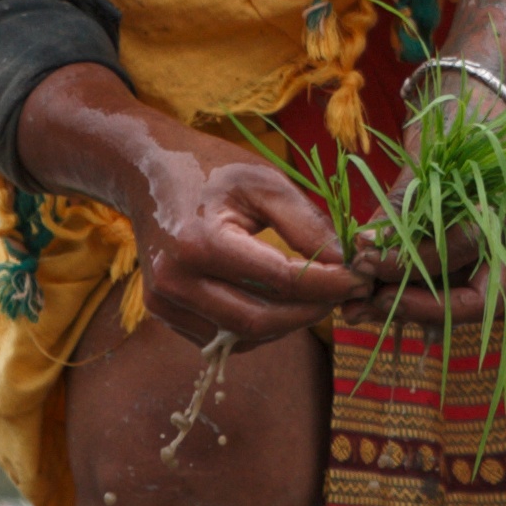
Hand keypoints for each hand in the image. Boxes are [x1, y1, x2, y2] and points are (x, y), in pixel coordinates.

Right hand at [15, 65, 364, 349]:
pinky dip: (255, 328)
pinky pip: (220, 336)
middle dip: (310, 313)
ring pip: (241, 336)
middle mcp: (176, 280)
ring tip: (312, 297)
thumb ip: (305, 222)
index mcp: (199, 242)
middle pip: (260, 321)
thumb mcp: (264, 181)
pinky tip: (276, 303)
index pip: (280, 281)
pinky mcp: (162, 312)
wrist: (146, 171)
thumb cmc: (211, 170)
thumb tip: (344, 264)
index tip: (359, 277)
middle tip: (341, 294)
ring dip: (285, 325)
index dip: (327, 284)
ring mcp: (165, 301)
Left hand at [350, 70, 498, 331]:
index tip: (365, 261)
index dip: (413, 266)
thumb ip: (402, 207)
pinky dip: (410, 300)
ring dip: (403, 309)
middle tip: (358, 303)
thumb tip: (364, 250)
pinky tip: (375, 309)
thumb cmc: (458, 123)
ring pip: (453, 300)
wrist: (474, 105)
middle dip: (411, 306)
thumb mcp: (430, 158)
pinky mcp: (468, 259)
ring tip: (355, 309)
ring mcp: (491, 254)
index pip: (465, 255)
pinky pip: (443, 290)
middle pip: (468, 298)